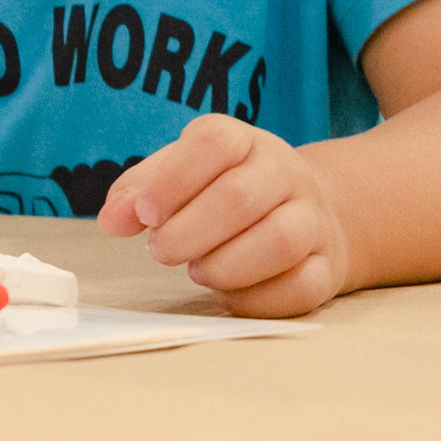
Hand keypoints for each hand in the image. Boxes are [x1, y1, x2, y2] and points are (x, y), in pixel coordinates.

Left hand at [97, 113, 349, 317]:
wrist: (305, 209)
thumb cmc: (224, 189)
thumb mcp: (181, 173)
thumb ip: (140, 191)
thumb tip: (112, 219)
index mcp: (244, 141)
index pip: (214, 141)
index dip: (172, 179)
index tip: (145, 213)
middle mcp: (285, 173)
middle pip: (240, 197)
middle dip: (189, 232)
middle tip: (160, 251)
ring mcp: (314, 220)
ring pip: (279, 241)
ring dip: (226, 265)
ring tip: (198, 271)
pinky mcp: (328, 267)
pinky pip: (302, 287)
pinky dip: (257, 299)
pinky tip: (229, 294)